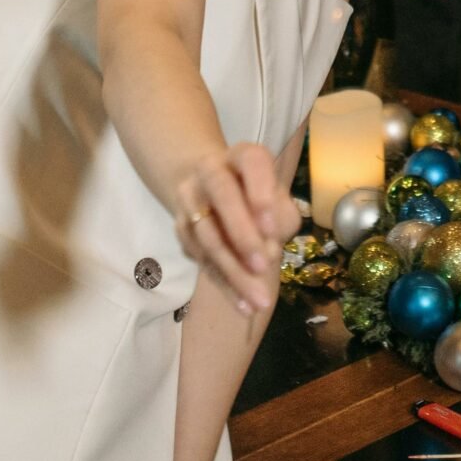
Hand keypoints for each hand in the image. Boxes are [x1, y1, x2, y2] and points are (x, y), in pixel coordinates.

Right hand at [174, 142, 298, 316]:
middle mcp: (211, 169)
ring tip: (258, 300)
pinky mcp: (180, 226)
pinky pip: (200, 258)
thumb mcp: (277, 198)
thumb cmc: (255, 193)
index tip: (273, 229)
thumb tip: (269, 251)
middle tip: (264, 266)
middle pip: (222, 193)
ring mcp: (190, 197)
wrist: (208, 185)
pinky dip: (223, 283)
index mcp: (243, 156)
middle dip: (242, 233)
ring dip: (233, 269)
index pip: (252, 163)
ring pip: (207, 234)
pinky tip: (243, 305)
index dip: (261, 193)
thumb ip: (281, 218)